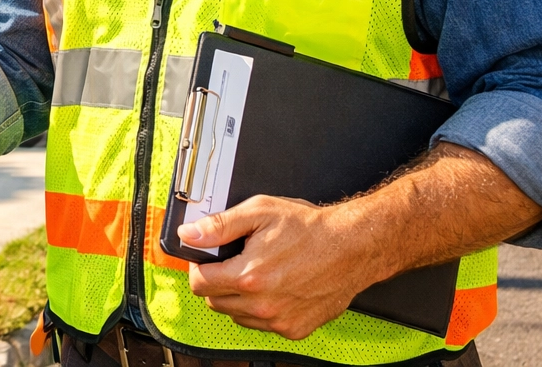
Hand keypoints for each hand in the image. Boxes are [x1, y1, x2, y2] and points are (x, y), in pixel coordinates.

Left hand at [178, 195, 388, 339]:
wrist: (352, 247)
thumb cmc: (309, 228)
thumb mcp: (259, 212)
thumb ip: (219, 226)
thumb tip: (189, 234)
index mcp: (249, 276)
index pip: (199, 283)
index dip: (199, 267)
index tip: (207, 259)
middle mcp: (263, 304)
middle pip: (215, 302)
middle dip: (217, 282)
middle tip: (233, 263)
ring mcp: (279, 320)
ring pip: (236, 316)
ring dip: (237, 298)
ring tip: (256, 274)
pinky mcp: (295, 329)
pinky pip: (261, 325)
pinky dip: (260, 310)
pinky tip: (273, 288)